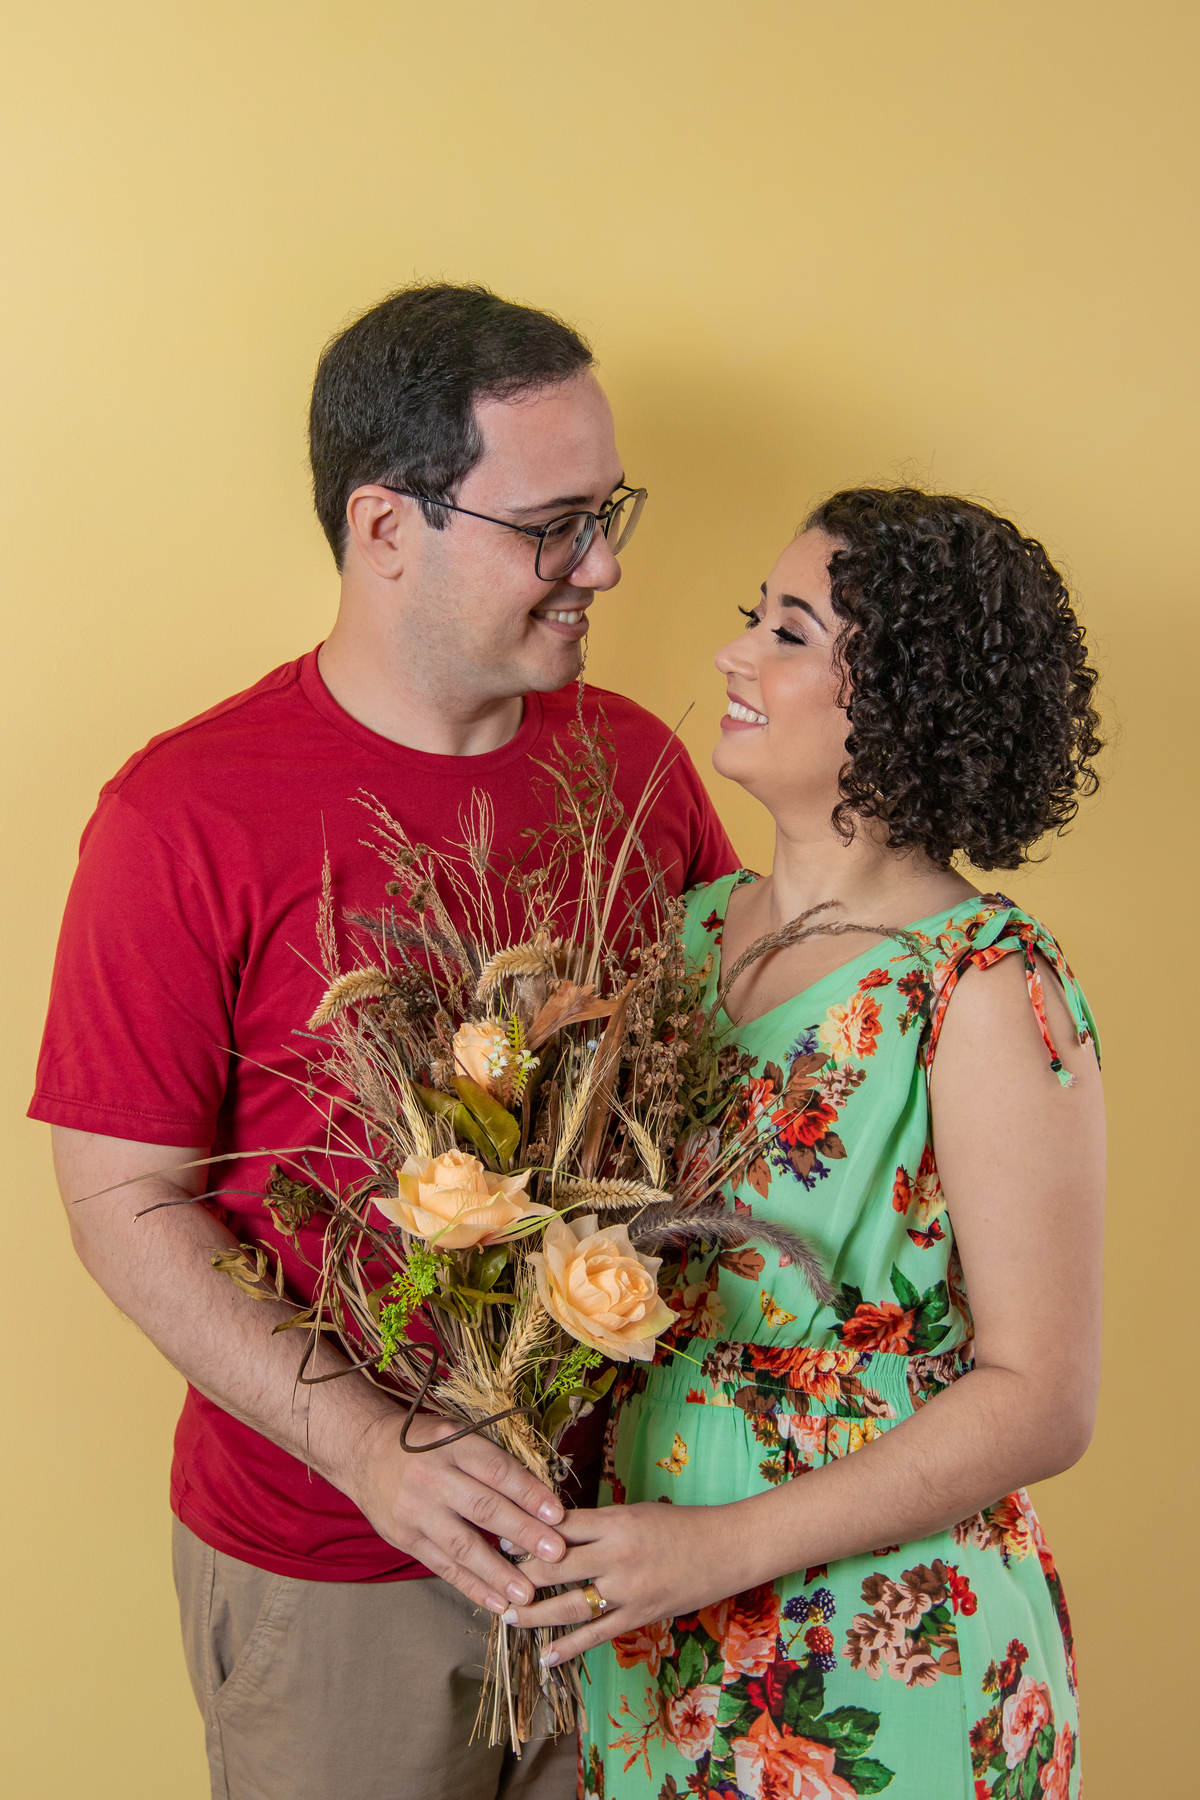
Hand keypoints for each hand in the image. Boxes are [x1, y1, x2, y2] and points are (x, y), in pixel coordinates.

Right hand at [342, 1411, 567, 1613]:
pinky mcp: (405, 1538)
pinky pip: (443, 1566)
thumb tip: (540, 1494)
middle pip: (483, 1508)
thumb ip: (490, 1460)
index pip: (496, 1470)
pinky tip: (497, 1602)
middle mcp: (432, 1477)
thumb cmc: (424, 1443)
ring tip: (527, 1593)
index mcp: (451, 1444)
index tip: (558, 1514)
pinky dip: (472, 1586)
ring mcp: (416, 1510)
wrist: (365, 1452)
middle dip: (523, 1533)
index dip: (528, 1492)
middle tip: (556, 1553)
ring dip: (498, 1572)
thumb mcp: (455, 1433)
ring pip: (462, 1545)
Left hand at [499, 1501, 758, 1664]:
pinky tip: (546, 1656)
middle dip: (521, 1575)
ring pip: (570, 1605)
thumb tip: (554, 1530)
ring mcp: (628, 1590)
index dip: (527, 1534)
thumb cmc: (680, 1524)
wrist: (726, 1549)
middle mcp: (617, 1555)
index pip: (559, 1527)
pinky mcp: (639, 1616)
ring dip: (535, 1613)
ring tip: (507, 1617)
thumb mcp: (635, 1512)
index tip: (500, 1538)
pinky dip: (569, 1647)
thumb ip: (597, 1523)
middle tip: (492, 1579)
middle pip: (556, 1567)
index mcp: (615, 1521)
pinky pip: (597, 1635)